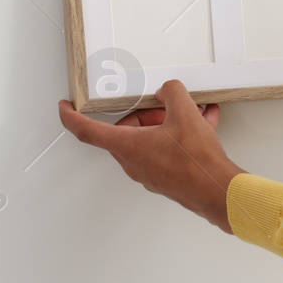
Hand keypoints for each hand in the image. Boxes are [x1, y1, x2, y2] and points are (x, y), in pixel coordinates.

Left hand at [58, 80, 245, 232]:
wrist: (218, 192)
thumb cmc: (197, 163)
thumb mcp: (184, 113)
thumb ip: (171, 93)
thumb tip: (168, 91)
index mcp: (129, 146)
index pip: (87, 130)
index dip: (71, 116)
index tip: (64, 107)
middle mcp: (134, 162)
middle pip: (126, 130)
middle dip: (145, 113)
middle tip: (164, 105)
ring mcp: (150, 171)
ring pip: (149, 138)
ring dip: (167, 122)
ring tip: (194, 112)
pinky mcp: (167, 176)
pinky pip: (166, 148)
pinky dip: (180, 134)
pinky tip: (204, 123)